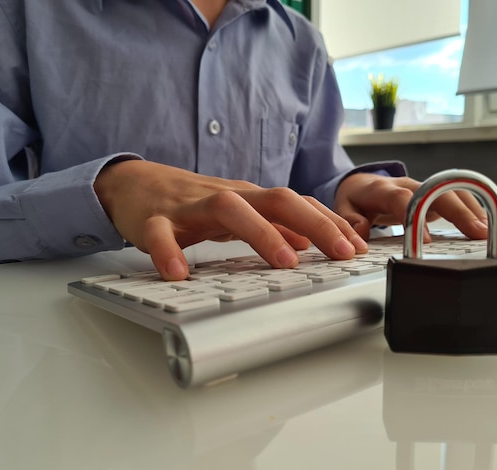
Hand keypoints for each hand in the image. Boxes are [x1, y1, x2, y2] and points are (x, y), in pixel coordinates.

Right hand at [94, 160, 368, 279]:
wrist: (137, 184)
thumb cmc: (195, 202)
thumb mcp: (240, 212)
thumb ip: (272, 224)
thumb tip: (309, 241)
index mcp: (250, 198)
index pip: (298, 205)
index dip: (331, 223)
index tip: (359, 247)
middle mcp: (228, 196)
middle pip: (276, 200)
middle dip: (315, 224)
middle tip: (343, 253)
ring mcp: (191, 206)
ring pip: (229, 208)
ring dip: (260, 233)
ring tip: (285, 262)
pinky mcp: (155, 219)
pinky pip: (161, 234)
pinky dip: (169, 251)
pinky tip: (179, 273)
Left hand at [334, 173, 488, 241]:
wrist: (363, 183)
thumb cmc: (356, 198)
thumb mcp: (344, 208)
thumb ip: (350, 220)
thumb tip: (360, 235)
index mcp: (383, 189)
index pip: (401, 199)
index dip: (416, 215)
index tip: (427, 239)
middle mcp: (408, 184)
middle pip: (437, 191)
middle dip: (458, 210)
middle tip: (475, 232)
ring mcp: (425, 188)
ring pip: (452, 191)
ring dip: (472, 209)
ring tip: (487, 232)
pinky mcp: (435, 195)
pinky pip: (458, 196)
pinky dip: (473, 209)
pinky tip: (486, 225)